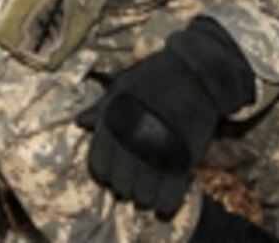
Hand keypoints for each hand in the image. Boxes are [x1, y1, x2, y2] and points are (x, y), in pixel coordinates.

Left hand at [76, 17, 254, 218]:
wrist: (197, 72)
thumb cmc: (156, 76)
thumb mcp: (122, 86)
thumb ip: (101, 108)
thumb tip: (80, 122)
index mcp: (113, 124)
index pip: (99, 168)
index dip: (106, 174)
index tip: (116, 171)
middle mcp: (131, 143)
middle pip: (120, 187)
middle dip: (127, 187)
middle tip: (137, 180)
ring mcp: (156, 155)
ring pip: (143, 198)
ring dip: (146, 198)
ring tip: (151, 189)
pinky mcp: (183, 162)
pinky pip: (169, 200)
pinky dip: (166, 206)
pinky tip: (165, 203)